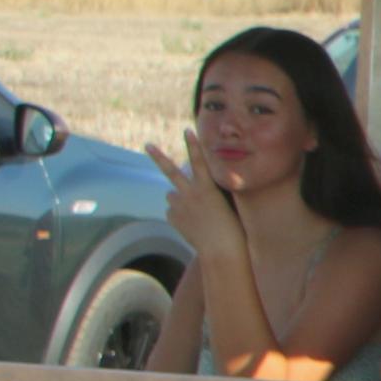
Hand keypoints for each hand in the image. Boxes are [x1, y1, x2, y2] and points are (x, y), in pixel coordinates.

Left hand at [146, 135, 244, 254]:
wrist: (222, 250)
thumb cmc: (233, 228)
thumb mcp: (226, 205)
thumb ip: (205, 193)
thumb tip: (181, 190)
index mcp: (208, 187)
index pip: (199, 161)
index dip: (193, 145)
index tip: (187, 130)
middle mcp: (190, 193)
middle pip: (171, 171)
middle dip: (158, 157)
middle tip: (147, 145)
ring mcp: (180, 206)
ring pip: (172, 195)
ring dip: (179, 199)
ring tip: (196, 213)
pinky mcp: (173, 218)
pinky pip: (173, 212)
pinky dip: (180, 216)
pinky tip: (192, 225)